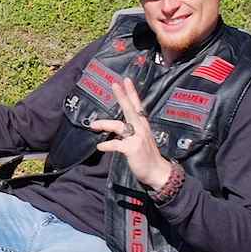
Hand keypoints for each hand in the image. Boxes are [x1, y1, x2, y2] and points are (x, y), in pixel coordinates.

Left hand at [91, 76, 174, 190]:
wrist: (157, 172)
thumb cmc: (146, 155)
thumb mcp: (140, 138)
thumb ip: (130, 129)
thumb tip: (116, 125)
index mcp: (142, 124)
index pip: (137, 105)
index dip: (131, 92)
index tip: (126, 80)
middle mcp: (141, 128)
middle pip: (131, 109)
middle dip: (123, 96)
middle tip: (114, 84)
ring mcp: (137, 138)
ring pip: (119, 126)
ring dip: (105, 123)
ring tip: (93, 125)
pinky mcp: (132, 148)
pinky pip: (116, 144)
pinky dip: (107, 145)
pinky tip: (100, 147)